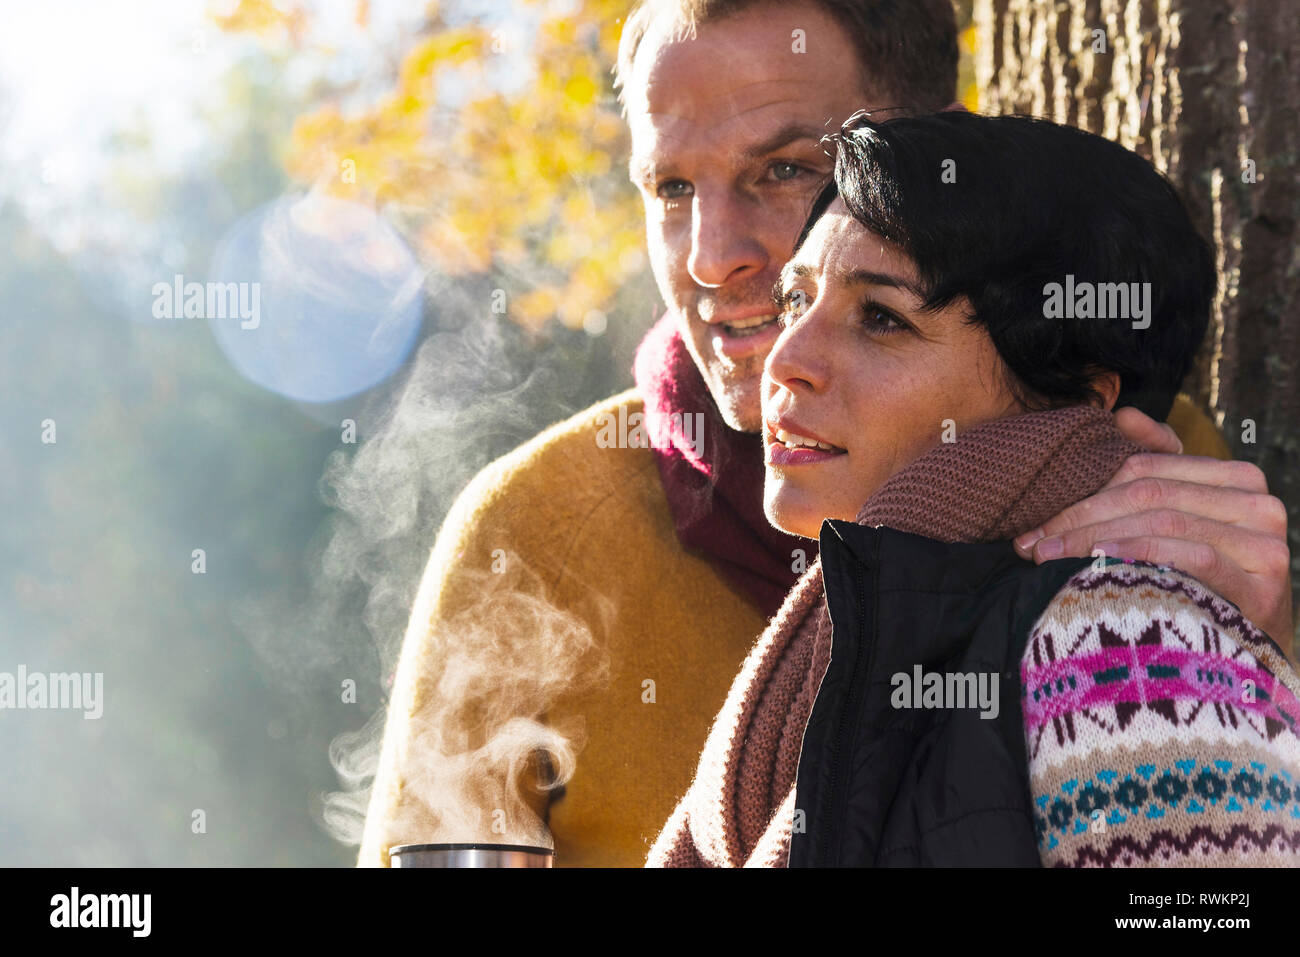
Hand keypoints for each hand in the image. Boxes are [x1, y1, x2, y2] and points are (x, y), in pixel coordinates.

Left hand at [1014, 407, 1294, 651]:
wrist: (1243, 661)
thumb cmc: (1197, 587)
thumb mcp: (1174, 521)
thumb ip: (1154, 465)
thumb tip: (1122, 414)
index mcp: (1237, 478)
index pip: (1146, 470)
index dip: (1084, 490)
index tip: (1035, 522)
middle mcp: (1258, 504)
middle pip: (1149, 494)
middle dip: (1081, 517)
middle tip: (1031, 543)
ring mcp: (1266, 543)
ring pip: (1162, 520)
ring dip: (1094, 537)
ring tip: (1047, 557)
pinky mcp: (1264, 583)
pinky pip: (1187, 555)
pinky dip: (1135, 555)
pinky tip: (1095, 566)